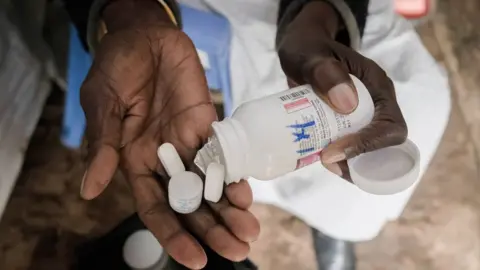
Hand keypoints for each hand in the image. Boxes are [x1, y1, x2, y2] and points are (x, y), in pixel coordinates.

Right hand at [79, 1, 258, 267]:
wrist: (144, 36)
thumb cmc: (116, 68)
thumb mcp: (103, 106)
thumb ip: (104, 147)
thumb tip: (89, 190)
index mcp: (135, 162)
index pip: (155, 208)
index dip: (173, 235)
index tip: (195, 259)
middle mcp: (165, 160)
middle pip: (191, 203)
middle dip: (212, 228)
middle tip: (236, 250)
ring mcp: (189, 144)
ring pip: (212, 184)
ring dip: (230, 209)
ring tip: (249, 231)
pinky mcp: (207, 124)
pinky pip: (224, 153)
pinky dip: (235, 173)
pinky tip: (246, 193)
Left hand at [277, 2, 407, 179]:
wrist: (302, 49)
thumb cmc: (307, 48)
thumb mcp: (310, 55)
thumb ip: (324, 71)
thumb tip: (348, 103)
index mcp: (377, 86)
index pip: (389, 125)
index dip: (367, 145)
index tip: (332, 153)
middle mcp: (377, 104)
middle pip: (385, 145)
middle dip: (361, 160)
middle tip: (327, 162)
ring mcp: (364, 116)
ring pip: (372, 151)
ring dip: (352, 165)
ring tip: (322, 162)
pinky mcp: (349, 125)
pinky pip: (354, 148)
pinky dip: (342, 159)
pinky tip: (320, 158)